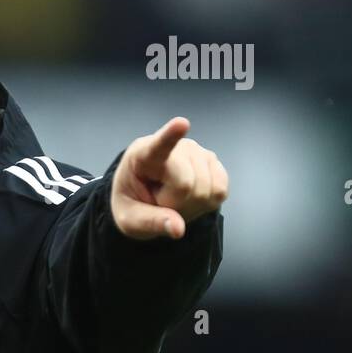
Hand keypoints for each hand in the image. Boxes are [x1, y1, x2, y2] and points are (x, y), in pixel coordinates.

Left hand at [111, 117, 227, 239]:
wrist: (144, 196)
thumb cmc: (134, 203)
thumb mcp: (130, 220)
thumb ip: (151, 223)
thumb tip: (177, 229)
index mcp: (143, 154)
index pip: (159, 145)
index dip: (171, 135)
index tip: (181, 123)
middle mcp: (175, 147)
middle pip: (187, 184)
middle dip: (176, 204)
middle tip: (161, 202)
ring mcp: (198, 151)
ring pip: (207, 189)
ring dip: (192, 205)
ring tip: (174, 198)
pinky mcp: (214, 162)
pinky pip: (221, 191)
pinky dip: (207, 202)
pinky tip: (191, 196)